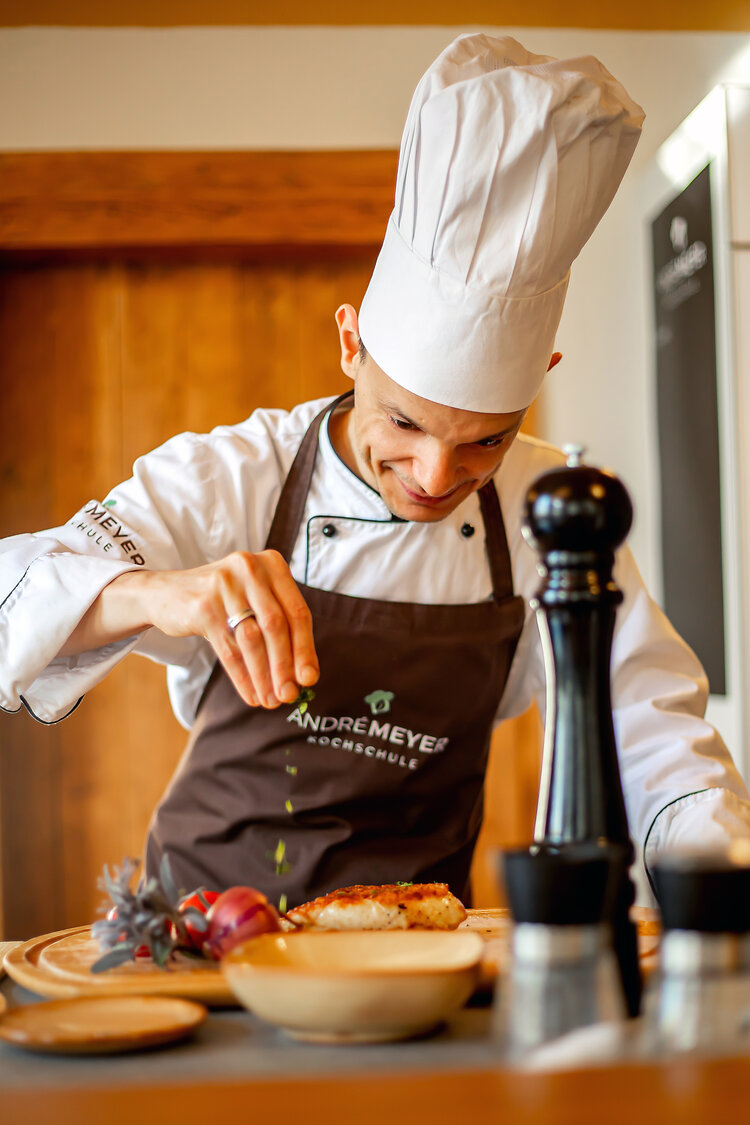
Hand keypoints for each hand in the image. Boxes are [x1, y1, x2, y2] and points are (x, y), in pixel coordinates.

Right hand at [66, 551, 318, 709]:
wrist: (166, 593)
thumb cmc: (222, 601)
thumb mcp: (254, 600)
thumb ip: (279, 626)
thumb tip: (302, 675)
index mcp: (272, 564)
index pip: (298, 612)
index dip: (305, 649)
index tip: (310, 679)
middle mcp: (250, 568)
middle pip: (277, 626)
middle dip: (285, 666)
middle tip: (290, 695)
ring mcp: (225, 585)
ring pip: (252, 640)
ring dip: (264, 676)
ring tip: (271, 700)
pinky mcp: (203, 606)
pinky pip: (228, 649)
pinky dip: (243, 677)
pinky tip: (251, 695)